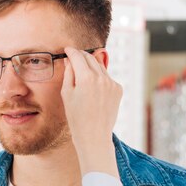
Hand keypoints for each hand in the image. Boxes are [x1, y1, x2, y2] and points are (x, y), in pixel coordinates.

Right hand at [61, 47, 121, 176]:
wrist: (94, 136)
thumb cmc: (76, 118)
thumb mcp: (67, 94)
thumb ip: (69, 73)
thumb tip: (70, 60)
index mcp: (86, 78)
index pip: (78, 56)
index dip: (71, 51)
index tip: (67, 50)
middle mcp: (102, 77)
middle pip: (90, 58)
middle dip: (81, 56)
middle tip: (73, 58)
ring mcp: (112, 83)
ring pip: (100, 67)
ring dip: (91, 67)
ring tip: (82, 75)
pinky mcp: (118, 89)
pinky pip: (107, 78)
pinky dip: (99, 78)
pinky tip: (92, 89)